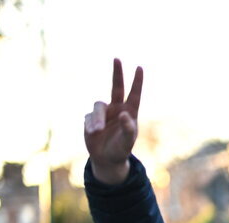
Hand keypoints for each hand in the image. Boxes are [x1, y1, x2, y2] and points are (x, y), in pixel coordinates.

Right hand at [84, 58, 142, 184]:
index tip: (139, 67)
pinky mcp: (91, 118)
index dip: (137, 82)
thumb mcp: (127, 141)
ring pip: (98, 106)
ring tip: (98, 131)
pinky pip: (89, 118)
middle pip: (116, 87)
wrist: (106, 158)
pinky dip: (91, 126)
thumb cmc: (121, 149)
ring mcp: (103, 112)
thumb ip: (128, 129)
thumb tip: (124, 114)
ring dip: (98, 119)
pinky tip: (93, 134)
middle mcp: (117, 109)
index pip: (134, 94)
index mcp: (129, 112)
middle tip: (117, 58)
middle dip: (117, 73)